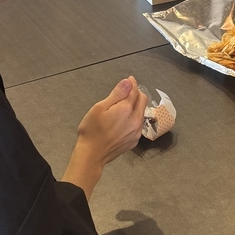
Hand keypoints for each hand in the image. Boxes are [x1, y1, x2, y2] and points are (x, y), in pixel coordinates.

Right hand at [63, 77, 146, 197]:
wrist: (92, 155)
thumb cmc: (92, 129)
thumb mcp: (100, 108)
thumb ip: (117, 94)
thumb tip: (128, 82)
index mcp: (126, 110)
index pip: (134, 92)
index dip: (132, 84)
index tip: (130, 79)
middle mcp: (136, 120)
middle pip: (143, 101)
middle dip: (137, 93)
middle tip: (128, 90)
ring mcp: (137, 132)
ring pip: (142, 113)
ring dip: (137, 105)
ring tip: (126, 104)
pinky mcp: (134, 141)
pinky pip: (139, 124)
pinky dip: (135, 117)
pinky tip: (125, 119)